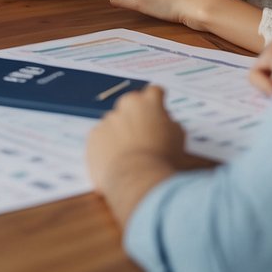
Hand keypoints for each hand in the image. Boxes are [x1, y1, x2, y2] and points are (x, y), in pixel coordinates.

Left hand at [86, 85, 184, 223]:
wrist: (137, 179)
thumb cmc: (162, 158)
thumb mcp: (178, 137)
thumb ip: (170, 123)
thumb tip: (164, 122)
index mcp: (147, 102)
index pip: (154, 92)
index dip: (158, 101)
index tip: (158, 109)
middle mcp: (124, 106)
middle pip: (131, 107)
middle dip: (137, 117)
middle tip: (144, 137)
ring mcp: (106, 121)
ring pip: (115, 123)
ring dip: (121, 133)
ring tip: (131, 156)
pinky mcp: (93, 136)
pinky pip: (101, 138)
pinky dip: (107, 146)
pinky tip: (117, 161)